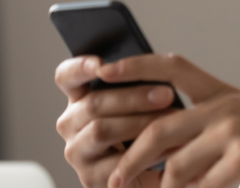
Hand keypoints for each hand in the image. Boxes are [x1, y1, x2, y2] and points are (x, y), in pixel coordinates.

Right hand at [54, 55, 179, 187]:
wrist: (152, 169)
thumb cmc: (146, 127)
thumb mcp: (139, 102)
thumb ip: (137, 84)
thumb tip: (155, 66)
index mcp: (79, 98)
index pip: (67, 77)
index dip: (80, 67)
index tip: (101, 64)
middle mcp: (71, 123)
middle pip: (93, 104)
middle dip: (133, 97)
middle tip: (167, 94)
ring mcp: (76, 151)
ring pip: (101, 130)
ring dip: (139, 122)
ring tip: (172, 119)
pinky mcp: (89, 176)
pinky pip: (115, 161)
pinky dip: (145, 152)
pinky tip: (167, 146)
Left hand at [100, 53, 239, 187]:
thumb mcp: (239, 128)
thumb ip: (201, 128)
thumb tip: (153, 146)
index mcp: (222, 92)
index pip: (172, 66)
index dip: (136, 64)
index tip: (102, 72)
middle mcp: (226, 104)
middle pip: (160, 126)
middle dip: (132, 157)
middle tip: (112, 181)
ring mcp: (236, 128)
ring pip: (176, 165)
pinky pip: (201, 186)